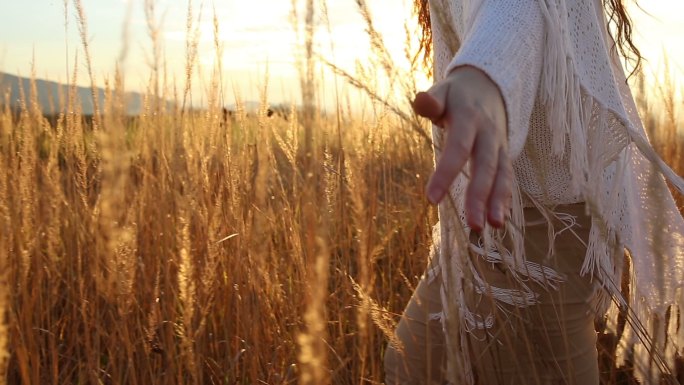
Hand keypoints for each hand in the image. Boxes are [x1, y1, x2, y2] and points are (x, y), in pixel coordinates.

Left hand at [413, 66, 511, 230]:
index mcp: (469, 118)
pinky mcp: (504, 155)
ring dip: (498, 202)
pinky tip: (500, 220)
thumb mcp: (442, 91)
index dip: (446, 173)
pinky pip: (507, 178)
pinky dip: (505, 199)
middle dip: (480, 197)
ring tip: (493, 226)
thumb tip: (421, 101)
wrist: (488, 85)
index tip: (431, 199)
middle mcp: (488, 134)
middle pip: (485, 167)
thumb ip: (431, 100)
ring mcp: (499, 146)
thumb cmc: (456, 94)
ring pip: (502, 175)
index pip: (457, 148)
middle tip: (474, 225)